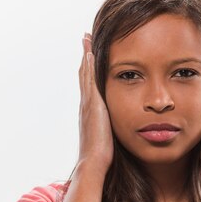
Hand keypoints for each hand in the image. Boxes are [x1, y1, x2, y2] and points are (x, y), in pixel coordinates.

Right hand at [77, 33, 113, 171]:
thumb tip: (116, 130)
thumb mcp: (108, 138)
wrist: (94, 162)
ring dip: (86, 56)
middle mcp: (86, 104)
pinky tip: (91, 53)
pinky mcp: (92, 104)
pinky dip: (89, 65)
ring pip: (85, 74)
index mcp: (90, 111)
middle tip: (85, 40)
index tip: (90, 56)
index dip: (89, 71)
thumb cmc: (102, 155)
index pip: (89, 85)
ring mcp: (87, 103)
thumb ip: (111, 130)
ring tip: (86, 40)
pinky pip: (89, 79)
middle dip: (85, 58)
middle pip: (84, 75)